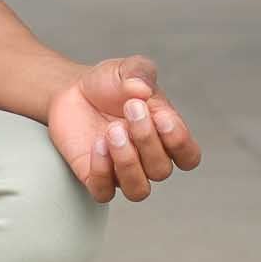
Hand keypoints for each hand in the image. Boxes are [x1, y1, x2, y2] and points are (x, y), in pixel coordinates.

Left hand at [47, 53, 201, 202]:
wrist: (72, 91)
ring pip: (138, 190)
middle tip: (131, 109)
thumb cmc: (108, 85)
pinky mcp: (94, 177)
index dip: (180, 142)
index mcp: (166, 136)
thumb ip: (140, 73)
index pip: (189, 157)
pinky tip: (97, 145)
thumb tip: (142, 88)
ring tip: (113, 131)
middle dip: (147, 139)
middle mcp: (147, 159)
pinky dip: (102, 172)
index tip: (161, 116)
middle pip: (161, 170)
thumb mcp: (127, 69)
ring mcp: (121, 171)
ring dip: (128, 162)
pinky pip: (103, 192)